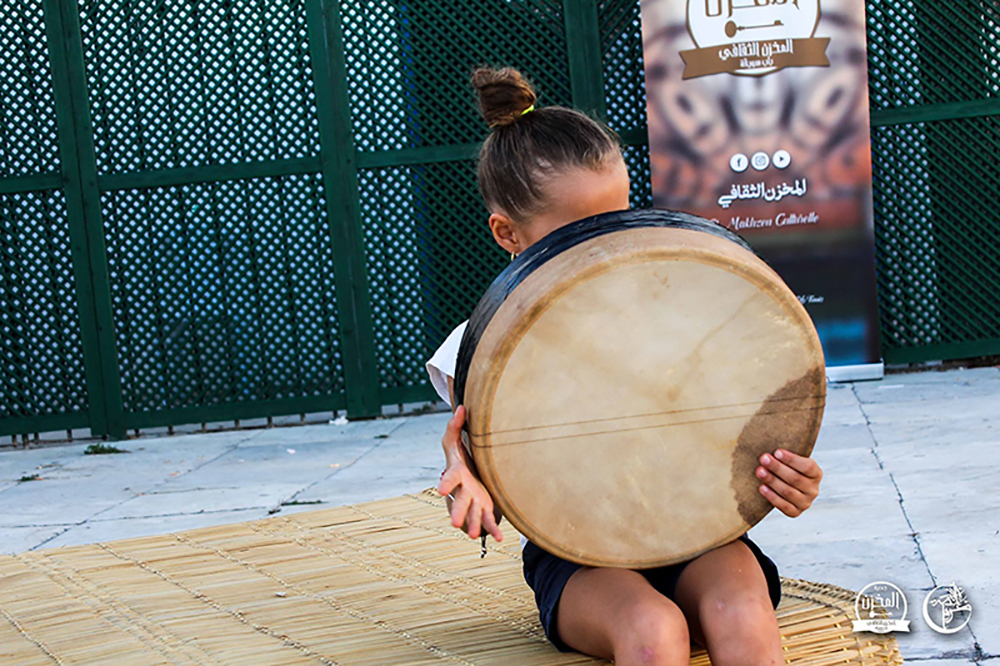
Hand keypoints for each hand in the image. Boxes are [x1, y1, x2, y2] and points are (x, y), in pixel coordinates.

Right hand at [438, 406, 502, 541]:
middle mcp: (463, 490)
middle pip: (460, 501)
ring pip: (472, 514)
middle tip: (454, 523)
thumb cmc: (460, 455)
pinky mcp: (484, 507)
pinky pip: (488, 520)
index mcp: (456, 473)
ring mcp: (473, 500)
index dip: (445, 483)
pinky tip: (500, 539)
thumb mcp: (453, 440)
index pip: (449, 478)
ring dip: (473, 524)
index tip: (440, 490)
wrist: (469, 470)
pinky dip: (493, 530)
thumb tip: (462, 407)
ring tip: (474, 535)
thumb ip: (455, 425)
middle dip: (457, 512)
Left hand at [756, 448, 821, 516]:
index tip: (776, 451)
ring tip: (759, 471)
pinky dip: (772, 496)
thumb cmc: (786, 468)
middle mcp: (813, 489)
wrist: (785, 487)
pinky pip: (784, 506)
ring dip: (772, 480)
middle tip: (763, 458)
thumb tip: (770, 438)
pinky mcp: (795, 512)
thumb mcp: (791, 461)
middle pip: (795, 478)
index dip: (792, 459)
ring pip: (788, 491)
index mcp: (816, 474)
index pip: (807, 466)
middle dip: (777, 467)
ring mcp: (806, 502)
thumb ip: (784, 454)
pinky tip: (762, 487)